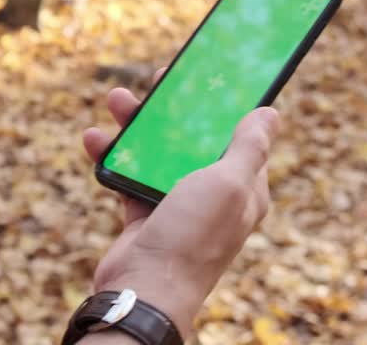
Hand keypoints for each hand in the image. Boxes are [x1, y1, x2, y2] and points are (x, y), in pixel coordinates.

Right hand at [79, 70, 280, 340]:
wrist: (145, 289)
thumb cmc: (192, 237)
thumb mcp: (229, 184)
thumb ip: (249, 148)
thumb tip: (271, 114)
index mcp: (243, 187)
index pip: (239, 135)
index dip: (224, 105)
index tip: (209, 76)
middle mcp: (212, 194)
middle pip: (193, 138)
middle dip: (174, 108)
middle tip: (159, 79)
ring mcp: (176, 204)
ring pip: (157, 152)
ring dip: (136, 125)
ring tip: (115, 101)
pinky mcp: (144, 215)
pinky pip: (129, 175)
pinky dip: (113, 156)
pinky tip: (95, 139)